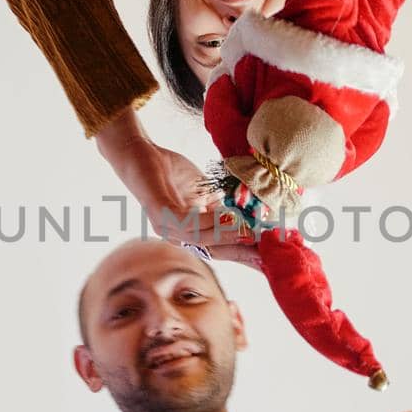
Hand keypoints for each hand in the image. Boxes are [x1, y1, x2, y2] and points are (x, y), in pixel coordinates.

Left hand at [95, 107, 256, 263]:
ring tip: (248, 230)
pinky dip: (208, 222)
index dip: (245, 253)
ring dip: (227, 236)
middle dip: (242, 252)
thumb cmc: (171, 174)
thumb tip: (249, 222)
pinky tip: (226, 215)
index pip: (222, 248)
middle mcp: (179, 236)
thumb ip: (222, 209)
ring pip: (202, 239)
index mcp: (190, 233)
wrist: (141, 155)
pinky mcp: (160, 213)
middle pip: (216, 250)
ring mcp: (168, 227)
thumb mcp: (204, 194)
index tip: (270, 257)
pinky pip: (187, 224)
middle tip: (267, 252)